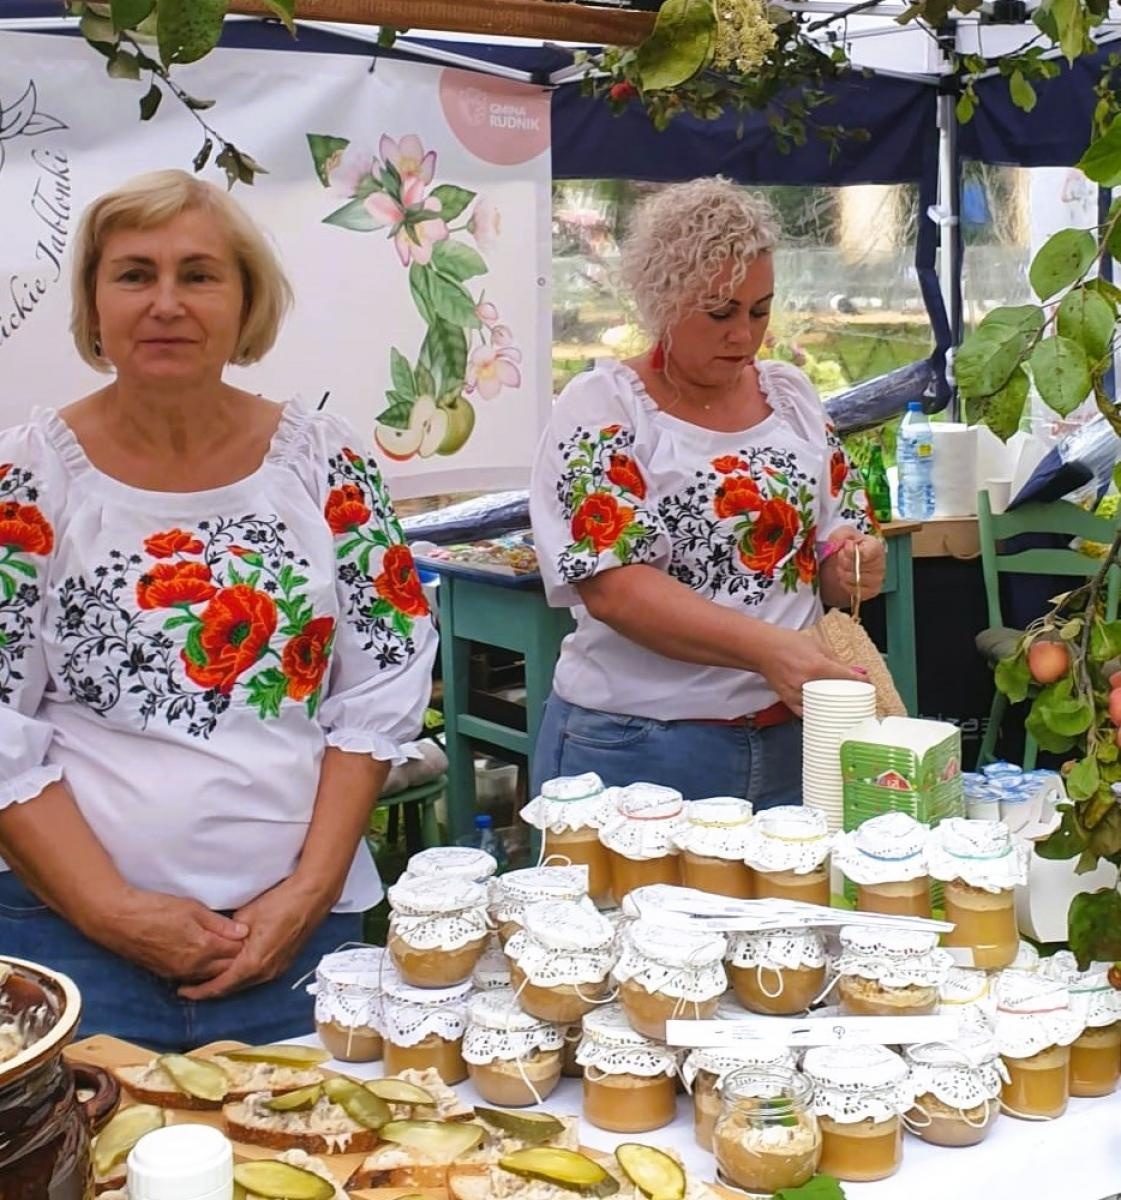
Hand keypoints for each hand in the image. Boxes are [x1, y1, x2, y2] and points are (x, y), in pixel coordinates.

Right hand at [97, 888, 247, 982]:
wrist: (120, 921)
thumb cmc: (157, 909)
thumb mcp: (193, 909)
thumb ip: (219, 924)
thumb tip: (243, 932)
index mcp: (203, 948)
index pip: (235, 952)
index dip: (244, 943)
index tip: (251, 933)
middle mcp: (193, 966)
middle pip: (225, 969)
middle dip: (236, 958)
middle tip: (242, 943)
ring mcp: (178, 973)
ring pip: (209, 976)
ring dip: (220, 966)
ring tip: (227, 950)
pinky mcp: (166, 973)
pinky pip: (193, 977)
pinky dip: (204, 970)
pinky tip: (206, 959)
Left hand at [176, 875, 330, 1000]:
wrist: (312, 897)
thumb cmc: (281, 903)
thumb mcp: (246, 915)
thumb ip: (228, 934)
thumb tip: (218, 941)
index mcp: (252, 964)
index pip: (220, 985)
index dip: (199, 991)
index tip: (182, 991)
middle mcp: (265, 973)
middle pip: (232, 988)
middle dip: (211, 988)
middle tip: (191, 985)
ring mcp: (277, 969)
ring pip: (245, 982)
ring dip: (227, 981)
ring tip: (209, 975)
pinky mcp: (285, 962)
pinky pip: (258, 975)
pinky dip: (242, 974)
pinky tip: (235, 966)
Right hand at [756, 626, 868, 714]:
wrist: (762, 649)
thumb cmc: (788, 643)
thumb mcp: (817, 646)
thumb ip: (836, 660)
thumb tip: (856, 672)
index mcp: (816, 666)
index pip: (846, 677)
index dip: (861, 682)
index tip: (867, 684)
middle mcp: (807, 683)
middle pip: (837, 696)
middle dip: (850, 697)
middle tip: (858, 697)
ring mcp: (797, 695)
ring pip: (823, 708)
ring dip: (835, 708)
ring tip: (845, 706)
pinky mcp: (789, 702)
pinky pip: (807, 714)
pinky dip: (817, 713)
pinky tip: (825, 712)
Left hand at [821, 527, 884, 606]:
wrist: (848, 561)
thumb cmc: (849, 546)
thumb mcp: (843, 534)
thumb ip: (842, 535)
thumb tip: (848, 545)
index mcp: (876, 546)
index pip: (866, 553)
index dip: (851, 551)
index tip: (845, 547)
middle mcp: (881, 564)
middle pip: (856, 566)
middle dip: (843, 560)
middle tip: (841, 556)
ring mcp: (878, 579)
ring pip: (854, 579)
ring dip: (842, 572)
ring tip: (843, 566)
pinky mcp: (872, 591)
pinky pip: (854, 590)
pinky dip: (845, 583)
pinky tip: (846, 576)